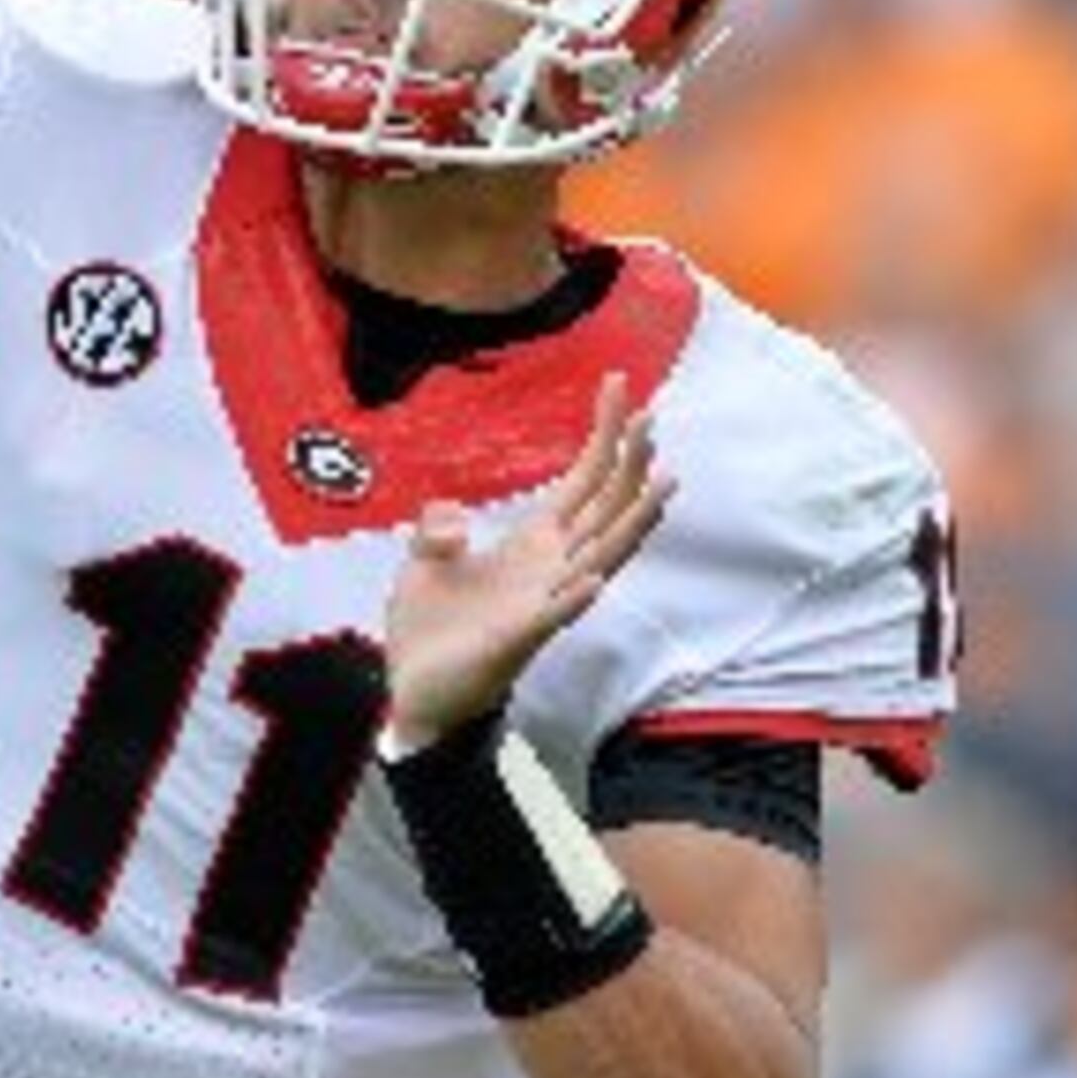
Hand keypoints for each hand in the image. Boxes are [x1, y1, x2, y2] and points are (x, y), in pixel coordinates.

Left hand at [381, 373, 673, 749]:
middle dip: (628, 464)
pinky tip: (594, 579)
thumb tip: (457, 519)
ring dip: (630, 523)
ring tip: (661, 484)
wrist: (415, 692)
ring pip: (599, 558)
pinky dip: (573, 598)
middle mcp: (551, 570)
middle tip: (651, 416)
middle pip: (605, 508)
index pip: (583, 481)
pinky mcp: (517, 640)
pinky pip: (553, 616)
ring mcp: (540, 605)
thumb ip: (439, 529)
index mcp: (534, 545)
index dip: (604, 435)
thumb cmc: (432, 628)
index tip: (620, 385)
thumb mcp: (424, 561)